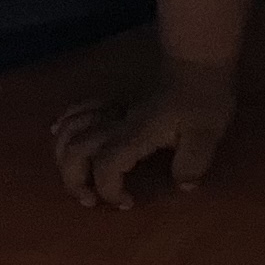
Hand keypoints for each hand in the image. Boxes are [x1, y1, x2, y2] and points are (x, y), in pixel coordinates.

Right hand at [52, 60, 237, 208]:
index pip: (106, 166)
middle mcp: (116, 123)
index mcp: (135, 135)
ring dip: (63, 156)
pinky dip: (63, 123)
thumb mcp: (207, 134)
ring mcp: (112, 110)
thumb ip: (193, 163)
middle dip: (74, 180)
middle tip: (90, 200)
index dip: (109, 189)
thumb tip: (182, 188)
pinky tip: (57, 130)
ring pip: (68, 130)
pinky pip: (77, 109)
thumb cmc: (204, 99)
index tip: (127, 203)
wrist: (198, 62)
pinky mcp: (114, 101)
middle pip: (75, 150)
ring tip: (74, 175)